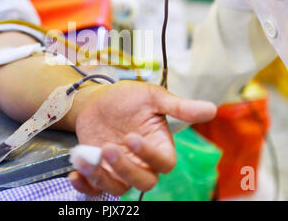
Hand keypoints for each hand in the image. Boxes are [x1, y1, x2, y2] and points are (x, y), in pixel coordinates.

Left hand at [68, 80, 215, 195]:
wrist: (95, 101)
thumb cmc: (126, 98)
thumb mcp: (151, 97)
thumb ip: (178, 106)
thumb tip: (212, 108)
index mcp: (159, 146)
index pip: (164, 163)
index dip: (149, 155)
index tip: (131, 137)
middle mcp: (142, 162)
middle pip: (143, 182)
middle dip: (125, 169)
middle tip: (108, 148)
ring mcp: (120, 170)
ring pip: (119, 188)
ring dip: (101, 177)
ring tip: (85, 157)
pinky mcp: (101, 172)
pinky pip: (96, 190)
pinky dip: (85, 187)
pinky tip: (75, 174)